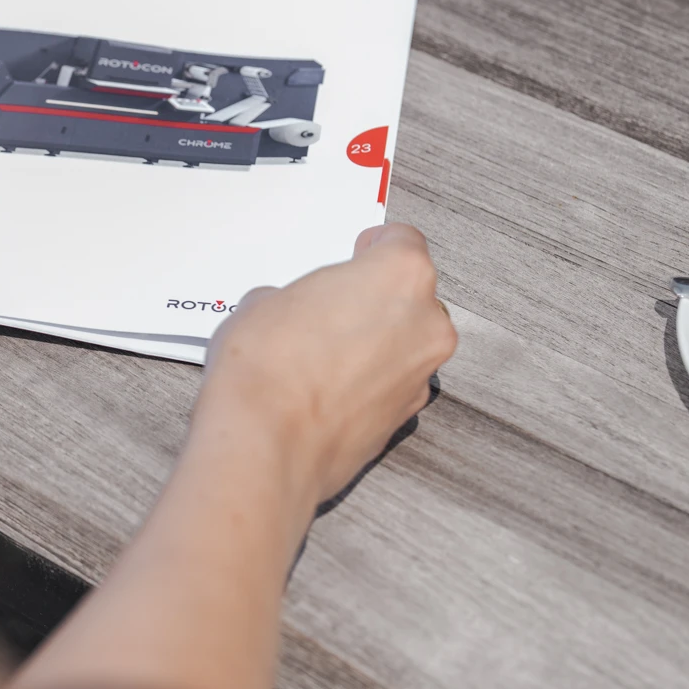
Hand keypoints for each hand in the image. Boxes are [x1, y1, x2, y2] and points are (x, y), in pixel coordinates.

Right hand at [192, 224, 456, 514]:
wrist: (266, 447)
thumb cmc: (268, 370)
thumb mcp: (262, 302)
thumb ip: (295, 298)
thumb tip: (291, 312)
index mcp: (400, 275)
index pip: (403, 242)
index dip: (374, 246)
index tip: (359, 252)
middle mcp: (425, 324)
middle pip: (409, 296)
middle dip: (372, 300)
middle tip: (327, 307)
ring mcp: (419, 376)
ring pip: (403, 344)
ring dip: (372, 343)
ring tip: (318, 353)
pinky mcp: (403, 419)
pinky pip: (390, 384)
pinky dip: (366, 382)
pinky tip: (323, 388)